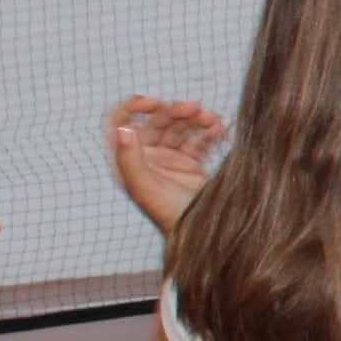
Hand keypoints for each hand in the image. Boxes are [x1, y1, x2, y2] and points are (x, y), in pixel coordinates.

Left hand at [106, 97, 226, 234]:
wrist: (203, 238)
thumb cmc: (168, 218)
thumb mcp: (144, 188)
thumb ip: (129, 159)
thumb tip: (122, 128)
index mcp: (129, 161)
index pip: (121, 123)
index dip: (134, 107)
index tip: (154, 102)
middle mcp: (147, 158)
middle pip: (157, 121)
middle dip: (174, 111)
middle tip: (194, 108)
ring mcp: (170, 161)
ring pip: (179, 127)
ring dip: (194, 118)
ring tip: (210, 119)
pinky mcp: (191, 165)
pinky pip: (199, 139)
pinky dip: (208, 130)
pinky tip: (219, 129)